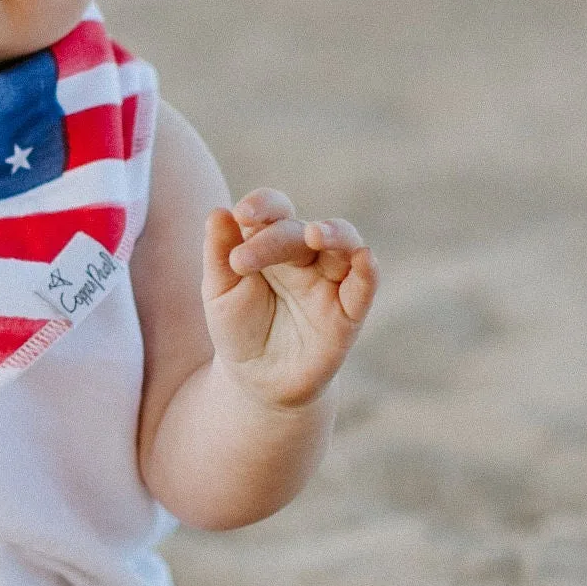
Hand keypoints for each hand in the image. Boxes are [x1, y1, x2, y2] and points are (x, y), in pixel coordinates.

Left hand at [203, 189, 376, 408]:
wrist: (256, 381)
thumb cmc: (238, 328)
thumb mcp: (220, 292)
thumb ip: (219, 253)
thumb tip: (218, 211)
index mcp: (272, 242)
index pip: (275, 210)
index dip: (263, 204)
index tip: (241, 214)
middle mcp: (306, 256)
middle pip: (299, 229)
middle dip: (273, 238)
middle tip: (240, 262)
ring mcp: (330, 282)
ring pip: (345, 243)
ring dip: (335, 233)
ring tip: (314, 235)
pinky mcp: (348, 314)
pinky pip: (365, 285)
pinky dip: (368, 269)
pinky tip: (363, 258)